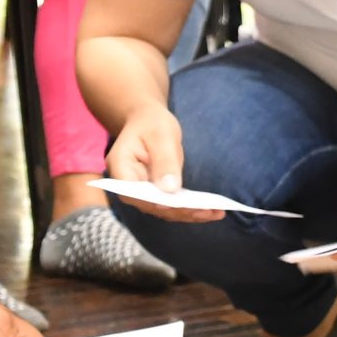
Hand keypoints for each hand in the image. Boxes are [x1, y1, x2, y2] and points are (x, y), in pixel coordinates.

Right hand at [103, 108, 218, 221]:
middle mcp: (127, 186)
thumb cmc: (152, 124)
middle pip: (152, 205)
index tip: (180, 205)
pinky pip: (173, 207)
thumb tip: (170, 190)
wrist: (148, 122)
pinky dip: (191, 210)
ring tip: (217, 213)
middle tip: (209, 211)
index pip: (135, 192)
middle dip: (180, 210)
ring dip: (190, 214)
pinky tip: (213, 211)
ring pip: (164, 211)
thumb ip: (164, 161)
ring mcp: (141, 194)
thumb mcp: (160, 135)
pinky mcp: (156, 196)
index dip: (156, 201)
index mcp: (120, 167)